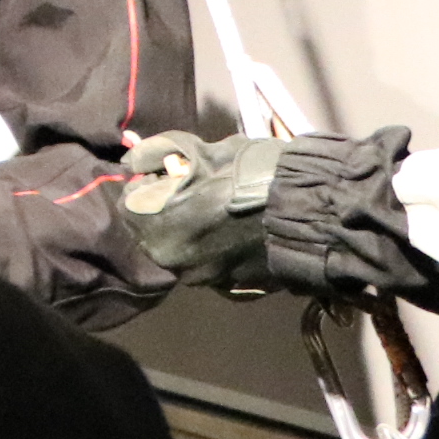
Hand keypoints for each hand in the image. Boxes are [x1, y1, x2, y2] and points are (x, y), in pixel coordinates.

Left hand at [116, 132, 288, 290]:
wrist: (307, 209)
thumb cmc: (247, 173)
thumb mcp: (197, 148)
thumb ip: (155, 154)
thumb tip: (131, 162)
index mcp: (154, 226)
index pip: (132, 202)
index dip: (152, 184)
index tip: (173, 174)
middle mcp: (171, 260)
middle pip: (156, 231)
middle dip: (170, 211)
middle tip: (199, 191)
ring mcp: (204, 279)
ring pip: (186, 250)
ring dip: (195, 233)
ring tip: (224, 211)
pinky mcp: (234, 289)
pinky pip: (215, 265)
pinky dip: (220, 251)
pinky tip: (241, 233)